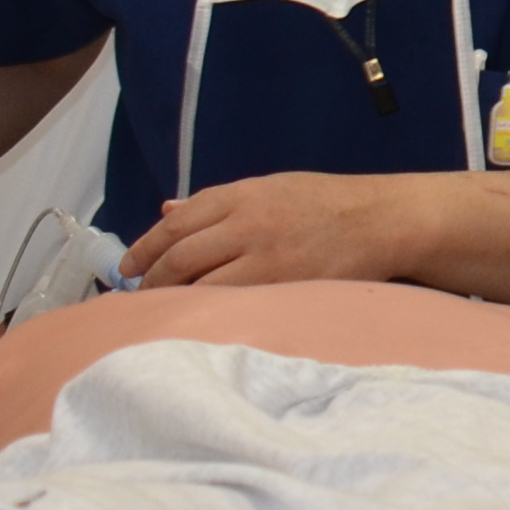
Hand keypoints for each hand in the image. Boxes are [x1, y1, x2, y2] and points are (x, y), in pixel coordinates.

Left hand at [120, 170, 420, 289]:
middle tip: (138, 297)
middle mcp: (248, 222)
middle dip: (151, 280)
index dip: (144, 248)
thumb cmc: (327, 204)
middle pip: (180, 256)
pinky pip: (233, 304)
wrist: (382, 220)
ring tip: (161, 314)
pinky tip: (197, 321)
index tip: (127, 268)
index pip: (176, 222)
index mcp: (243, 194)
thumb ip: (218, 202)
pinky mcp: (284, 286)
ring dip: (174, 301)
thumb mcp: (270, 188)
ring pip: (200, 283)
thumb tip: (167, 211)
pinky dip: (208, 312)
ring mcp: (266, 257)